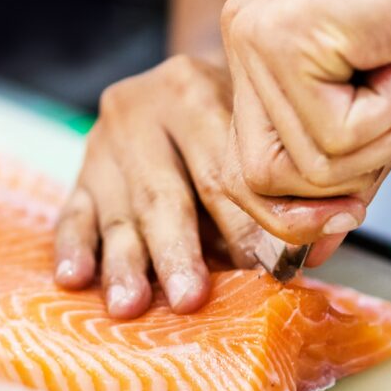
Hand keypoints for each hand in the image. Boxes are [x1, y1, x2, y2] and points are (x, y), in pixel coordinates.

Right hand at [53, 56, 266, 317]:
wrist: (183, 86)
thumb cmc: (235, 122)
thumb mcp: (261, 136)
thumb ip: (288, 192)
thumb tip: (317, 248)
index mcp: (194, 91)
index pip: (221, 170)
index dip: (247, 226)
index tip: (267, 272)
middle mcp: (141, 110)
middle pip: (163, 193)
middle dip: (178, 252)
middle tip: (188, 299)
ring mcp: (103, 143)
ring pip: (117, 212)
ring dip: (125, 263)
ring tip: (130, 304)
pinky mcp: (80, 173)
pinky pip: (73, 214)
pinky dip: (74, 249)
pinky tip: (75, 278)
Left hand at [219, 0, 390, 245]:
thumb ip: (347, 180)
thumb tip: (317, 250)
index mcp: (263, 62)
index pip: (250, 171)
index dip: (298, 209)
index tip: (350, 211)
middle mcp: (245, 47)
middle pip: (258, 178)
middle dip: (334, 184)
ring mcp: (254, 40)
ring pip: (299, 165)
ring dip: (376, 140)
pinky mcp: (280, 37)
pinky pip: (330, 134)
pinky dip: (386, 115)